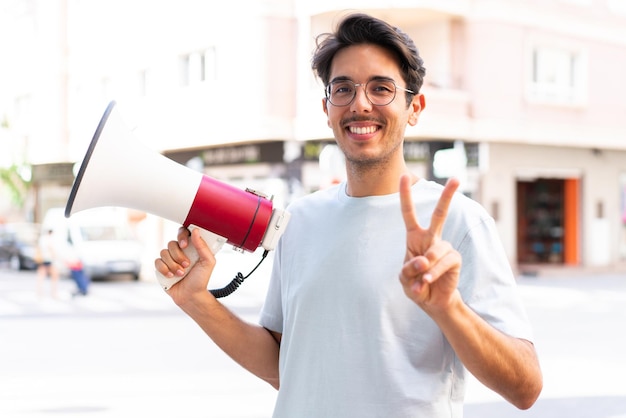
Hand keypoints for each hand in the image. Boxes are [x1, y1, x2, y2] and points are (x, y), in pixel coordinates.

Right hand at [154, 227, 216, 304]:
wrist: (191, 295)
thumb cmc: (201, 279)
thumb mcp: (208, 262)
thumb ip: (203, 246)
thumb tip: (196, 231)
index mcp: (191, 247)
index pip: (183, 233)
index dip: (182, 236)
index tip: (185, 245)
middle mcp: (179, 251)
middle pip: (172, 243)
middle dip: (178, 256)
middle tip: (186, 265)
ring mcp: (170, 259)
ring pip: (164, 252)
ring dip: (173, 265)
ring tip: (181, 274)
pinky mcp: (162, 267)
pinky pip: (157, 262)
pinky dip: (164, 269)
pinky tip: (171, 276)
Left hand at [398, 175, 461, 312]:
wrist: (432, 301)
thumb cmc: (416, 285)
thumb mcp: (404, 278)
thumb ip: (409, 269)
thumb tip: (424, 260)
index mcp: (414, 237)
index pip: (409, 213)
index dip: (406, 195)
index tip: (404, 176)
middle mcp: (431, 239)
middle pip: (440, 214)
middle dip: (448, 196)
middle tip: (457, 178)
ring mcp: (444, 248)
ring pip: (435, 250)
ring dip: (426, 267)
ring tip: (422, 279)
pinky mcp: (455, 259)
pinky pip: (444, 262)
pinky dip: (434, 272)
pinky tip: (429, 279)